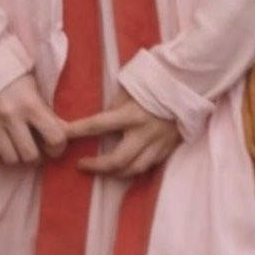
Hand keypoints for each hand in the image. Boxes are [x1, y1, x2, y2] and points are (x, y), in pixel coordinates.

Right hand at [0, 73, 72, 166]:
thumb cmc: (14, 73)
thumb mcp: (36, 85)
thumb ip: (48, 110)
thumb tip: (65, 132)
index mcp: (31, 103)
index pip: (55, 138)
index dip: (59, 146)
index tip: (56, 145)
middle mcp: (11, 116)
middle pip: (30, 156)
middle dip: (37, 157)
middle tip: (37, 150)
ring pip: (10, 159)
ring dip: (17, 158)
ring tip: (19, 148)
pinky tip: (3, 146)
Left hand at [65, 95, 181, 178]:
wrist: (192, 84)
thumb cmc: (158, 80)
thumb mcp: (132, 85)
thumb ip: (116, 104)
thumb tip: (100, 120)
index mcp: (132, 113)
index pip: (97, 125)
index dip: (77, 132)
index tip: (62, 136)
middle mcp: (144, 133)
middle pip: (116, 161)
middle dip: (96, 166)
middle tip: (81, 165)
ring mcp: (158, 144)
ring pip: (133, 170)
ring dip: (114, 174)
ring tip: (102, 170)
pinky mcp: (168, 148)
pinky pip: (148, 166)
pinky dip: (134, 169)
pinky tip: (125, 168)